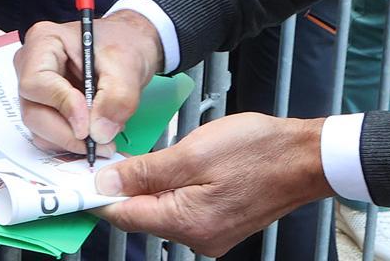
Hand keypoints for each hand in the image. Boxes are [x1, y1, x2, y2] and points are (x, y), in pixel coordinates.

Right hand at [16, 12, 163, 153]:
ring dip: (72, 141)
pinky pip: (50, 135)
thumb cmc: (123, 44)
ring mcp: (37, 91)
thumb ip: (117, 98)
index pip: (37, 82)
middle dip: (68, 133)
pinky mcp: (47, 109)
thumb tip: (98, 133)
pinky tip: (96, 133)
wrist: (130, 50)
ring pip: (40, 129)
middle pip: (33, 112)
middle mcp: (31, 66)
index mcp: (43, 42)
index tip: (89, 125)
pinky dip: (73, 142)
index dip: (62, 106)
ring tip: (105, 136)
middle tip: (101, 142)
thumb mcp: (126, 65)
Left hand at [96, 113, 328, 256]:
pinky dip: (175, 189)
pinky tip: (181, 167)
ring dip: (152, 186)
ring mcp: (211, 235)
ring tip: (155, 155)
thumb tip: (107, 182)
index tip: (81, 174)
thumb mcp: (193, 152)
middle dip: (126, 186)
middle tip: (113, 154)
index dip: (99, 194)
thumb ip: (146, 171)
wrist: (307, 157)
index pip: (124, 215)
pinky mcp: (222, 225)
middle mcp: (197, 239)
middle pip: (142, 214)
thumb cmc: (259, 149)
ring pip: (163, 210)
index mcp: (187, 223)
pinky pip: (184, 209)